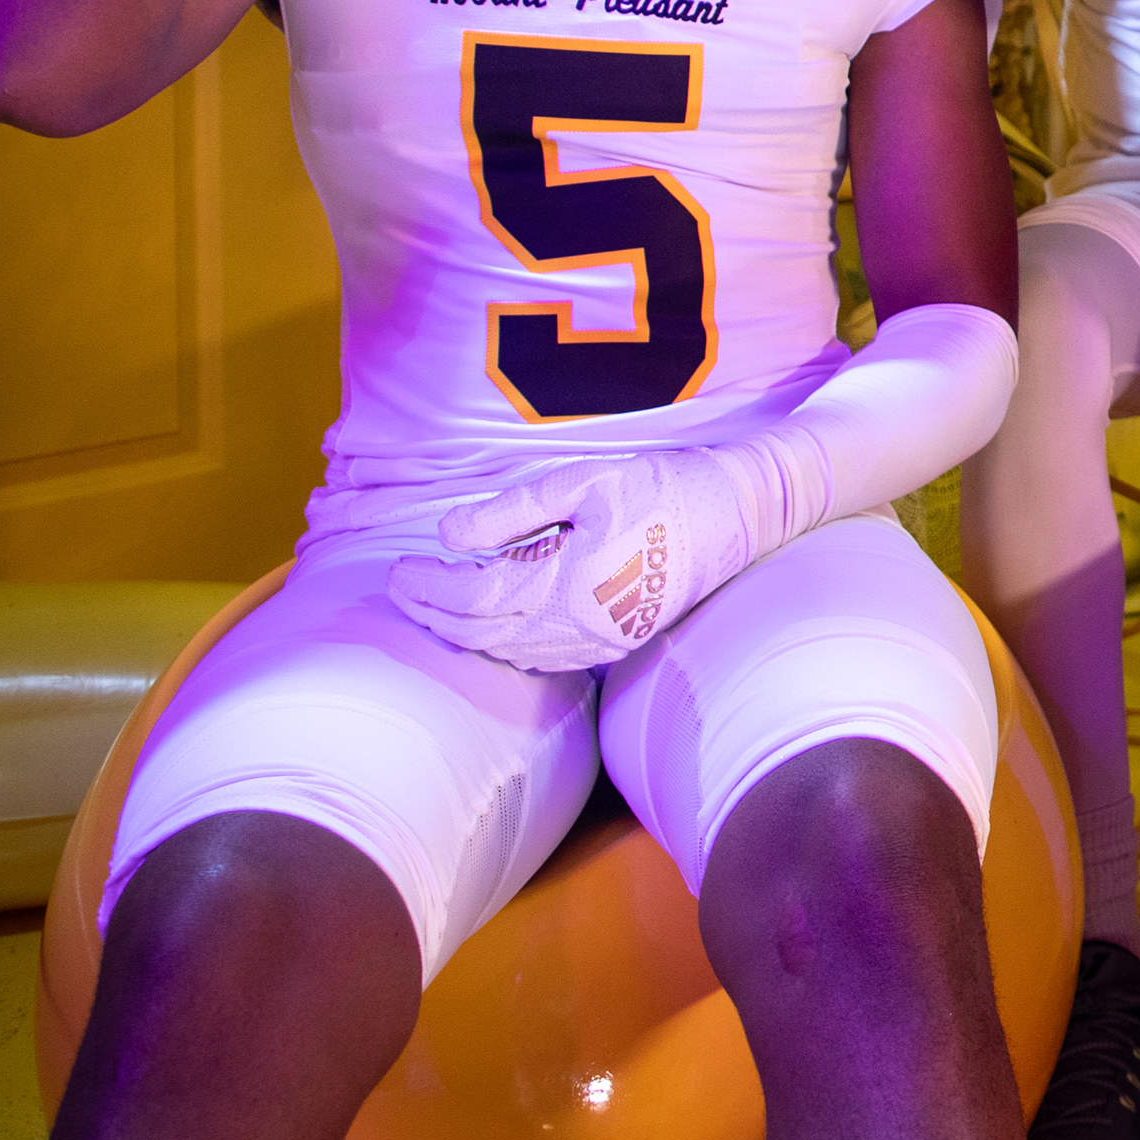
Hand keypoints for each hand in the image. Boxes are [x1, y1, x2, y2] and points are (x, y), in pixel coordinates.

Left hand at [386, 442, 793, 673]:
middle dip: (434, 614)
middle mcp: (579, 626)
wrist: (742, 513)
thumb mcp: (583, 482)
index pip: (474, 599)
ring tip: (435, 603)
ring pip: (509, 653)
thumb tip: (448, 534)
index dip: (427, 588)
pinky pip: (543, 658)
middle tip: (402, 588)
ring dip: (465, 632)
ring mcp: (600, 641)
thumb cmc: (663, 487)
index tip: (398, 569)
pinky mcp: (617, 642)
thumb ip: (511, 511)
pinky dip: (503, 644)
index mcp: (567, 584)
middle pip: (483, 635)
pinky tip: (492, 624)